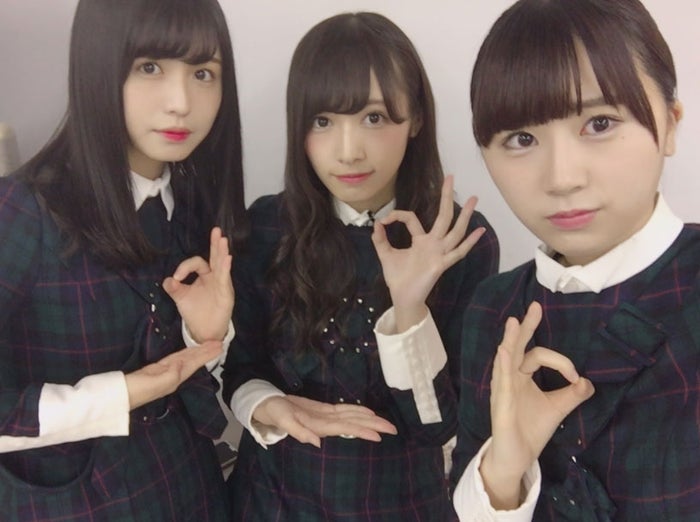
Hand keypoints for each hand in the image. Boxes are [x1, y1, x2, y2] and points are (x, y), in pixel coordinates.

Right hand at [125, 341, 222, 409]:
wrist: (116, 398)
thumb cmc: (135, 391)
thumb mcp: (155, 384)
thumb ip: (170, 374)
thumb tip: (181, 364)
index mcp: (174, 379)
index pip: (194, 364)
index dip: (206, 355)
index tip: (218, 346)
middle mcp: (172, 376)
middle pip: (192, 361)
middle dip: (205, 352)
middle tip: (219, 343)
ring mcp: (163, 373)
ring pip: (184, 360)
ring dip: (197, 353)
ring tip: (209, 346)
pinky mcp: (154, 370)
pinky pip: (174, 360)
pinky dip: (183, 355)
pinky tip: (188, 353)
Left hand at [163, 227, 232, 341]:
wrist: (204, 331)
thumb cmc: (196, 312)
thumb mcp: (181, 297)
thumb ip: (173, 288)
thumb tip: (168, 279)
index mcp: (205, 275)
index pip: (197, 263)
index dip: (185, 267)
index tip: (176, 278)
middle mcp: (214, 277)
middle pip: (215, 257)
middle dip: (215, 244)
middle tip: (216, 230)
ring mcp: (221, 284)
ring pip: (222, 265)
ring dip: (222, 252)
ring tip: (222, 240)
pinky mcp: (226, 293)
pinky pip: (225, 279)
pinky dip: (225, 268)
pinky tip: (227, 258)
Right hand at [253, 395, 397, 447]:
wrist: (269, 406)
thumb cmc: (275, 412)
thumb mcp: (284, 420)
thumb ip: (298, 432)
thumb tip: (316, 443)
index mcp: (319, 425)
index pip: (346, 428)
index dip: (363, 430)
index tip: (380, 435)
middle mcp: (327, 422)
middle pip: (354, 423)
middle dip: (373, 425)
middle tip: (393, 429)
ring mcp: (327, 416)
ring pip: (352, 417)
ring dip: (370, 419)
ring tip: (386, 423)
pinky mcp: (324, 410)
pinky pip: (344, 410)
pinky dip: (358, 410)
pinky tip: (368, 411)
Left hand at [371, 175, 484, 330]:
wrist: (402, 297)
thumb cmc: (397, 278)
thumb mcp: (386, 255)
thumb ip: (380, 239)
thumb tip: (376, 223)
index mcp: (420, 240)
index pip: (412, 218)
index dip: (398, 216)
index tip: (384, 220)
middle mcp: (433, 244)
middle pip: (443, 217)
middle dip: (447, 197)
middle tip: (451, 177)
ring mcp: (439, 253)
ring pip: (455, 231)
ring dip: (464, 215)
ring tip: (474, 198)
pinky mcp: (441, 264)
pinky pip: (458, 253)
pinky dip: (469, 243)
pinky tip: (479, 231)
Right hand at [481, 302, 594, 508]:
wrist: (517, 457)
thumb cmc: (531, 430)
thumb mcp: (558, 408)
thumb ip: (573, 394)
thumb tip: (589, 381)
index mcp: (521, 376)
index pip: (538, 355)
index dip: (560, 362)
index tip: (575, 377)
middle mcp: (509, 377)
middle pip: (517, 346)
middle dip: (526, 326)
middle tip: (535, 306)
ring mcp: (503, 388)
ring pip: (506, 358)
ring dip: (510, 340)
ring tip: (513, 322)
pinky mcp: (501, 403)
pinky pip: (502, 380)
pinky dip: (503, 364)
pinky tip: (505, 351)